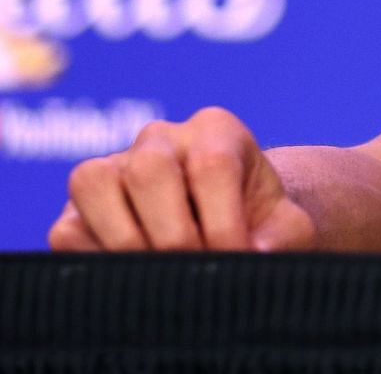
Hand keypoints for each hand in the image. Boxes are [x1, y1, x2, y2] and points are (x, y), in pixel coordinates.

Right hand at [49, 106, 316, 252]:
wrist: (229, 227)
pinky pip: (67, 229)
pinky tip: (135, 277)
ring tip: (162, 275)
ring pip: (94, 182)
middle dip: (174, 235)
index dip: (223, 224)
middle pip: (150, 169)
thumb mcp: (288, 227)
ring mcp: (113, 166)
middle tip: (195, 270)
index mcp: (217, 130)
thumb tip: (254, 254)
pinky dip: (95, 259)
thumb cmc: (260, 223)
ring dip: (127, 241)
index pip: (212, 167)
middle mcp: (160, 137)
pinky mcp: (78, 207)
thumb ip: (286, 237)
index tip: (237, 261)